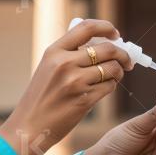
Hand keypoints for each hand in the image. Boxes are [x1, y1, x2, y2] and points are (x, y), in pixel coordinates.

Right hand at [0, 19, 132, 154]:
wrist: (28, 127)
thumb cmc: (41, 98)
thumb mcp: (48, 68)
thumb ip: (70, 54)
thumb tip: (104, 44)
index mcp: (54, 51)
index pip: (87, 27)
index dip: (106, 27)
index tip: (116, 34)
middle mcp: (65, 63)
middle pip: (107, 49)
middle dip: (123, 54)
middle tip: (127, 61)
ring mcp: (75, 81)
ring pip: (112, 68)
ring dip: (119, 72)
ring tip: (113, 76)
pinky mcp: (84, 99)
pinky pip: (109, 86)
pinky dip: (111, 86)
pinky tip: (103, 89)